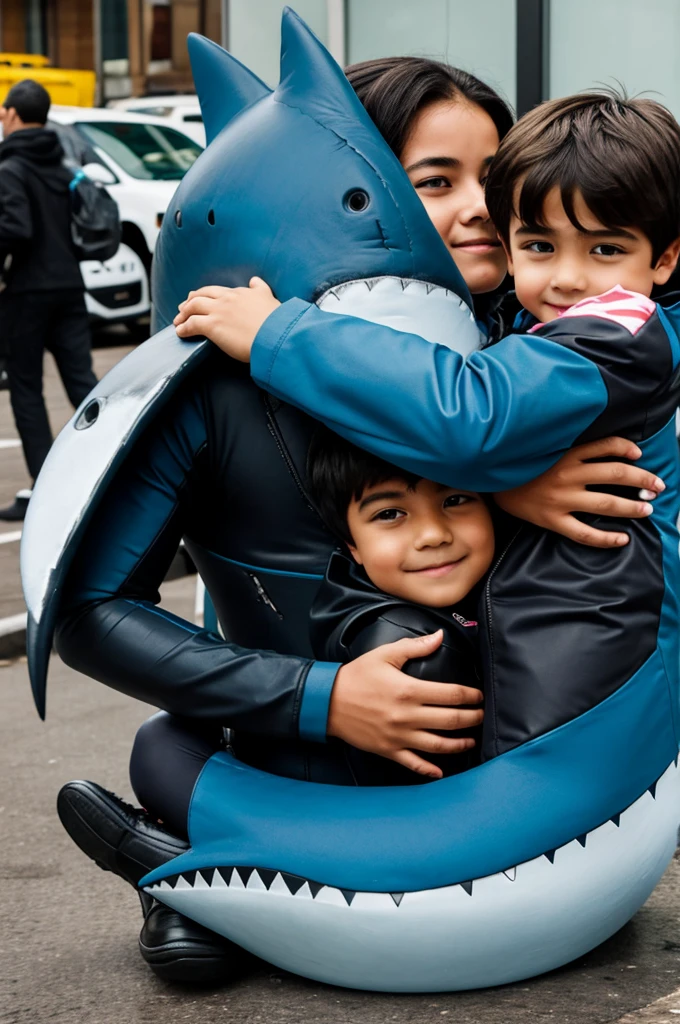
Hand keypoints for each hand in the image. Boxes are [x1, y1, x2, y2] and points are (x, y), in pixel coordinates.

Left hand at [173, 277, 280, 360]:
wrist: (276, 334)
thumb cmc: (278, 322)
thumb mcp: (270, 298)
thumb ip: (261, 289)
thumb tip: (255, 280)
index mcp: (241, 292)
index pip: (219, 291)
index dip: (207, 295)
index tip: (201, 299)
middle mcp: (228, 298)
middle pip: (202, 294)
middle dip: (190, 300)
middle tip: (183, 307)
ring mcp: (219, 311)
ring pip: (193, 306)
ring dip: (183, 313)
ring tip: (178, 321)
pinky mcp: (213, 326)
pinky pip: (192, 324)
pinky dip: (183, 327)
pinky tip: (180, 332)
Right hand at [327, 631, 483, 778]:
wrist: (327, 701)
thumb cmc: (356, 676)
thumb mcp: (385, 655)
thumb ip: (415, 646)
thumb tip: (440, 636)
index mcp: (409, 690)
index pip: (452, 695)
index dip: (471, 696)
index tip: (480, 696)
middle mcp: (408, 716)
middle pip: (451, 721)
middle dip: (473, 719)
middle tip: (482, 716)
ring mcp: (399, 736)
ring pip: (438, 745)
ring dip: (460, 744)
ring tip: (471, 740)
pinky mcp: (389, 750)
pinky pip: (414, 764)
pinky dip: (430, 770)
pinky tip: (442, 771)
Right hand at [495, 436, 664, 547]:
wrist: (490, 484)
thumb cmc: (519, 466)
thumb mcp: (542, 448)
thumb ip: (568, 446)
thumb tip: (599, 448)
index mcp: (565, 453)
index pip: (606, 446)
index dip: (626, 448)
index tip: (640, 455)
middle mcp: (566, 474)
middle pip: (615, 474)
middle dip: (642, 479)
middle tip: (658, 486)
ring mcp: (561, 499)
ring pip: (606, 503)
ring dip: (632, 506)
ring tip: (646, 509)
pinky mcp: (553, 520)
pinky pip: (585, 532)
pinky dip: (607, 538)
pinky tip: (622, 539)